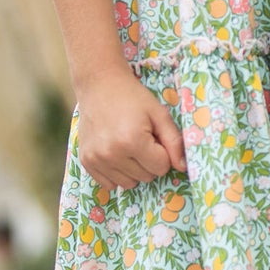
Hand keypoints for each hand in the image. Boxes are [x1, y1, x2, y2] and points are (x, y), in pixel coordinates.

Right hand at [74, 67, 185, 190]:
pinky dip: (118, 173)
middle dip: (150, 161)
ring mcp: (96, 160)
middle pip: (146, 177)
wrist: (100, 85)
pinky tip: (117, 153)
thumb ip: (174, 142)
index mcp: (132, 141)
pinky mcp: (86, 162)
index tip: (155, 137)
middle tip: (142, 138)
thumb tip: (183, 168)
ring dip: (134, 169)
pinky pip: (110, 184)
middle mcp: (111, 154)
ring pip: (129, 184)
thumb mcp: (159, 114)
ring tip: (129, 145)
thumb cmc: (133, 98)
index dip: (163, 153)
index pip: (161, 167)